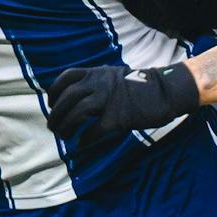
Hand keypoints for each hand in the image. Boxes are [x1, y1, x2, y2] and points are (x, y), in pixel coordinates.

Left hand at [46, 61, 199, 140]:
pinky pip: (94, 130)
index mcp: (98, 73)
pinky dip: (85, 138)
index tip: (51, 104)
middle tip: (53, 127)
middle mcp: (100, 84)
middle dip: (56, 114)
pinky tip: (81, 143)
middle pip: (68, 98)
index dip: (54, 92)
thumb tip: (78, 98)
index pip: (66, 78)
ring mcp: (109, 100)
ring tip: (64, 136)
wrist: (165, 92)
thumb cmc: (141, 87)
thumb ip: (96, 83)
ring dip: (66, 126)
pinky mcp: (118, 118)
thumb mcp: (114, 76)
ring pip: (77, 113)